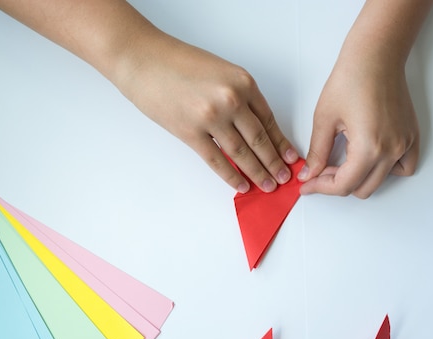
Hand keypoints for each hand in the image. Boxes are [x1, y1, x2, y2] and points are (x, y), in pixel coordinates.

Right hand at [115, 33, 298, 192]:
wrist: (142, 58)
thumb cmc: (178, 62)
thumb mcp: (220, 71)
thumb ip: (239, 96)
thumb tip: (252, 127)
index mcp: (243, 82)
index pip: (268, 120)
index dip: (281, 142)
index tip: (289, 157)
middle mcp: (232, 100)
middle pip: (259, 139)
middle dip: (274, 163)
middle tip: (283, 178)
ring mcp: (211, 117)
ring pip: (242, 153)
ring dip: (257, 172)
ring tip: (268, 185)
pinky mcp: (190, 132)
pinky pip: (216, 160)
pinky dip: (231, 176)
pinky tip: (241, 185)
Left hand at [298, 58, 418, 198]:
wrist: (375, 56)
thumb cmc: (352, 78)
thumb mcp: (325, 118)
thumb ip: (317, 152)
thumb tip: (310, 174)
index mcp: (369, 148)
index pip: (343, 186)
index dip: (321, 188)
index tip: (308, 184)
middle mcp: (391, 150)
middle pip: (362, 189)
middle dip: (337, 184)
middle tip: (321, 170)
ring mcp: (405, 144)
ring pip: (381, 181)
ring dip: (361, 178)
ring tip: (345, 162)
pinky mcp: (411, 136)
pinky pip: (404, 167)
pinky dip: (388, 170)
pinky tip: (371, 158)